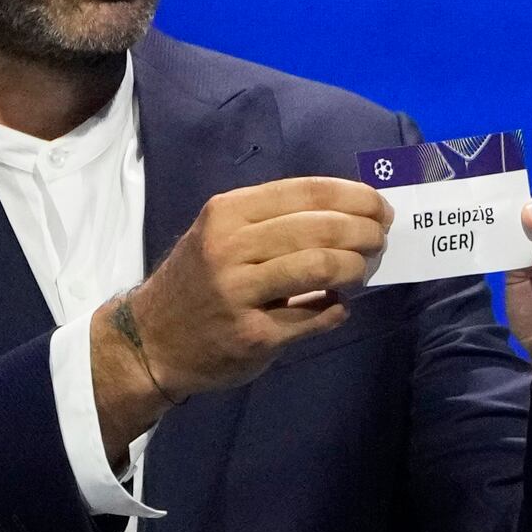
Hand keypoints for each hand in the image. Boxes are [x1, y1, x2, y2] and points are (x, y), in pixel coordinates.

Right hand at [89, 178, 386, 454]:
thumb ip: (277, 221)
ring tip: (360, 271)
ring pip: (321, 268)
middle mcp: (229, 247)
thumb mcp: (223, 234)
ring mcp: (239, 292)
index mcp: (228, 212)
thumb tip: (353, 213)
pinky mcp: (252, 335)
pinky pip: (314, 316)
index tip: (381, 208)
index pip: (307, 192)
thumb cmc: (199, 279)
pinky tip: (337, 306)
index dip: (355, 198)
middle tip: (379, 240)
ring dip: (354, 268)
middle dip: (363, 232)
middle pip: (321, 229)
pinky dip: (336, 309)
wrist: (151, 339)